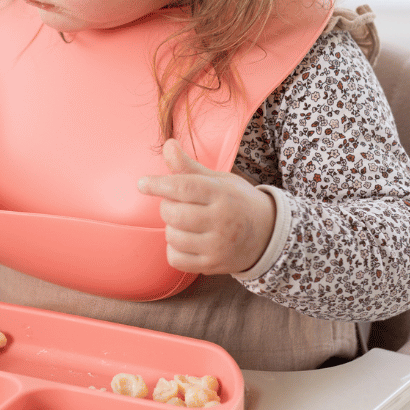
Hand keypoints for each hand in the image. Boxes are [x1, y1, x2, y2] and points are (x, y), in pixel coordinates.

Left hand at [137, 139, 274, 275]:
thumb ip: (189, 167)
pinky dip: (174, 249)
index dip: (158, 184)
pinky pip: (175, 258)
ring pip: (172, 237)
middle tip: (177, 203)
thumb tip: (167, 144)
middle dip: (167, 206)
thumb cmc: (235, 201)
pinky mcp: (212, 265)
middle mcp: (222, 221)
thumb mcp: (218, 180)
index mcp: (222, 194)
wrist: (267, 234)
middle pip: (174, 214)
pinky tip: (186, 240)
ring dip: (171, 228)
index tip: (142, 183)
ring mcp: (218, 246)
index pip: (184, 187)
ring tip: (185, 222)